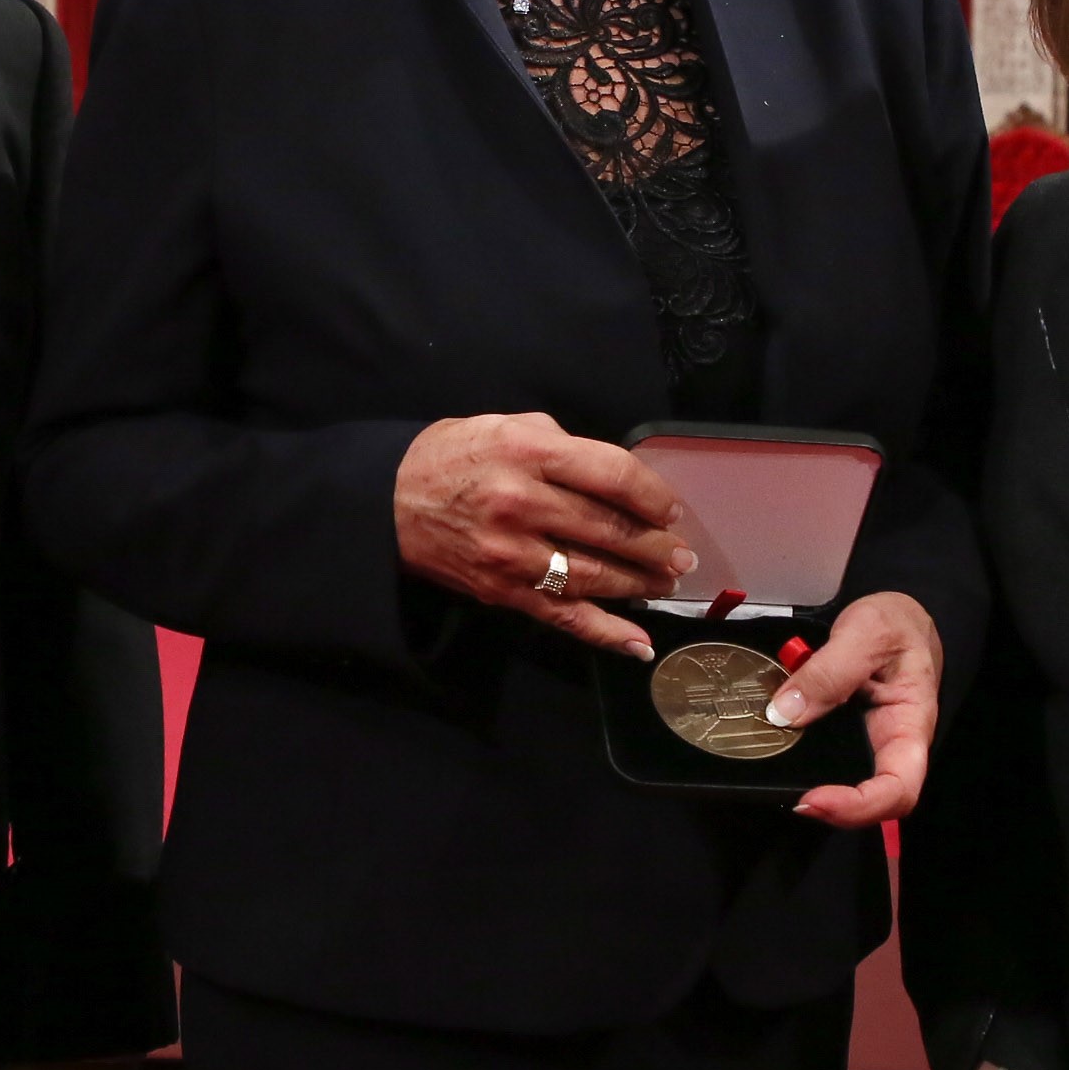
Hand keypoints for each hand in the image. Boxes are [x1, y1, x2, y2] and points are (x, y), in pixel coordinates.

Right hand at [394, 412, 692, 659]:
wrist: (385, 503)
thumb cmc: (451, 456)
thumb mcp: (504, 425)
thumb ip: (560, 445)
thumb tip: (614, 477)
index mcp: (527, 451)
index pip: (611, 474)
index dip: (652, 495)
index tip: (672, 509)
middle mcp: (522, 502)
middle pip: (609, 529)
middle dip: (656, 545)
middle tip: (683, 556)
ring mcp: (513, 553)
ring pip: (595, 575)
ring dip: (640, 584)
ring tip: (666, 583)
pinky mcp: (503, 592)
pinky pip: (564, 616)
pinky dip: (606, 633)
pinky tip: (640, 644)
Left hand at [776, 590, 940, 828]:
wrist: (898, 613)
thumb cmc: (896, 622)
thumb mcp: (865, 632)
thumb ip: (828, 670)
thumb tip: (785, 714)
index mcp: (911, 725)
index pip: (899, 789)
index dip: (859, 806)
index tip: (814, 800)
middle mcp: (892, 745)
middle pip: (874, 802)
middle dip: (833, 810)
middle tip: (790, 799)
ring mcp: (869, 744)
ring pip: (849, 787)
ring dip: (817, 794)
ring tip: (779, 784)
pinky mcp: (846, 736)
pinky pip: (828, 762)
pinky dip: (805, 766)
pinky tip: (779, 754)